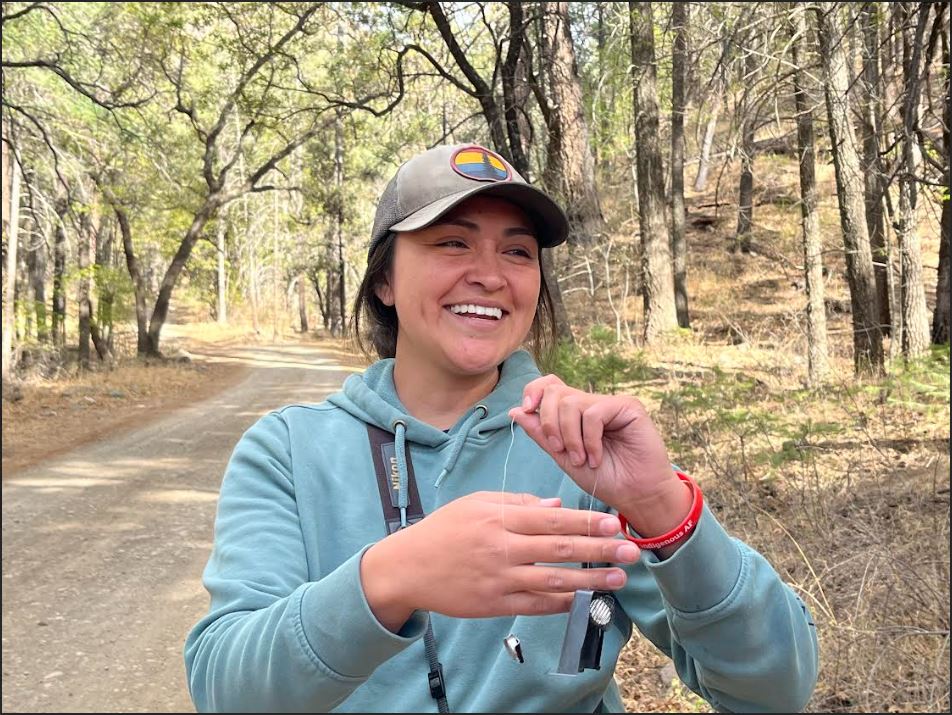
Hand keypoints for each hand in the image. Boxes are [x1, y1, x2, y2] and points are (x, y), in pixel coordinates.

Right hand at [360, 491, 639, 630]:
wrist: (408, 568)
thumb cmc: (443, 530)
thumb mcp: (476, 504)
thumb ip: (517, 504)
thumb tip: (555, 506)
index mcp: (500, 519)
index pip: (553, 519)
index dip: (586, 521)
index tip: (615, 521)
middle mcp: (503, 549)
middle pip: (560, 548)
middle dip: (599, 548)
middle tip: (631, 549)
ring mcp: (500, 579)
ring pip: (553, 580)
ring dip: (590, 580)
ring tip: (618, 578)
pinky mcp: (494, 604)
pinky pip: (534, 604)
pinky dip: (561, 603)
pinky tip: (583, 600)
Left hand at [508, 374, 688, 529]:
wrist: (635, 495)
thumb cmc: (603, 478)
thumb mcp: (563, 458)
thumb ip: (541, 435)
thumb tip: (516, 410)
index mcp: (573, 412)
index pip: (548, 385)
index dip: (533, 391)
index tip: (526, 409)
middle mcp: (590, 403)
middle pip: (554, 391)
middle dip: (549, 423)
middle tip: (559, 449)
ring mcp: (609, 403)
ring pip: (570, 403)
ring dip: (570, 437)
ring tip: (581, 459)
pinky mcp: (627, 406)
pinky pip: (593, 414)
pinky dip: (589, 440)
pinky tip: (596, 457)